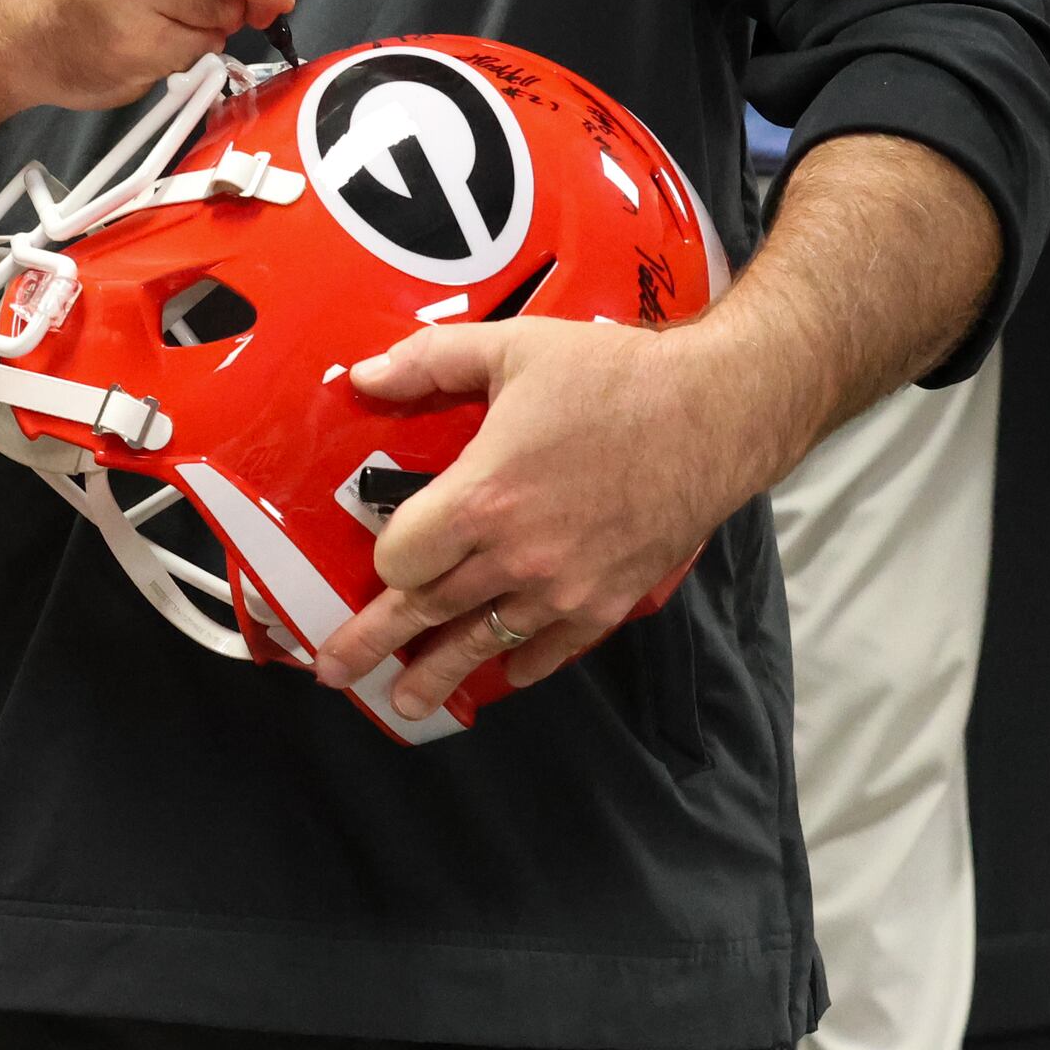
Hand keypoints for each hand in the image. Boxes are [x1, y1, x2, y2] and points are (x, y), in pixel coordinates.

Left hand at [313, 317, 756, 718]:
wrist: (714, 415)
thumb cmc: (613, 376)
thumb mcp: (514, 347)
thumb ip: (431, 362)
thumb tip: (363, 376)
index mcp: (482, 498)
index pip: (401, 557)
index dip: (385, 556)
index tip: (386, 549)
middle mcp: (515, 557)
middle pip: (426, 611)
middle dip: (375, 642)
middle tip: (335, 672)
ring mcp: (562, 588)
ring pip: (482, 643)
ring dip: (437, 674)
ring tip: (403, 703)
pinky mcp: (606, 602)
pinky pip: (551, 649)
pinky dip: (521, 663)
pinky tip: (502, 673)